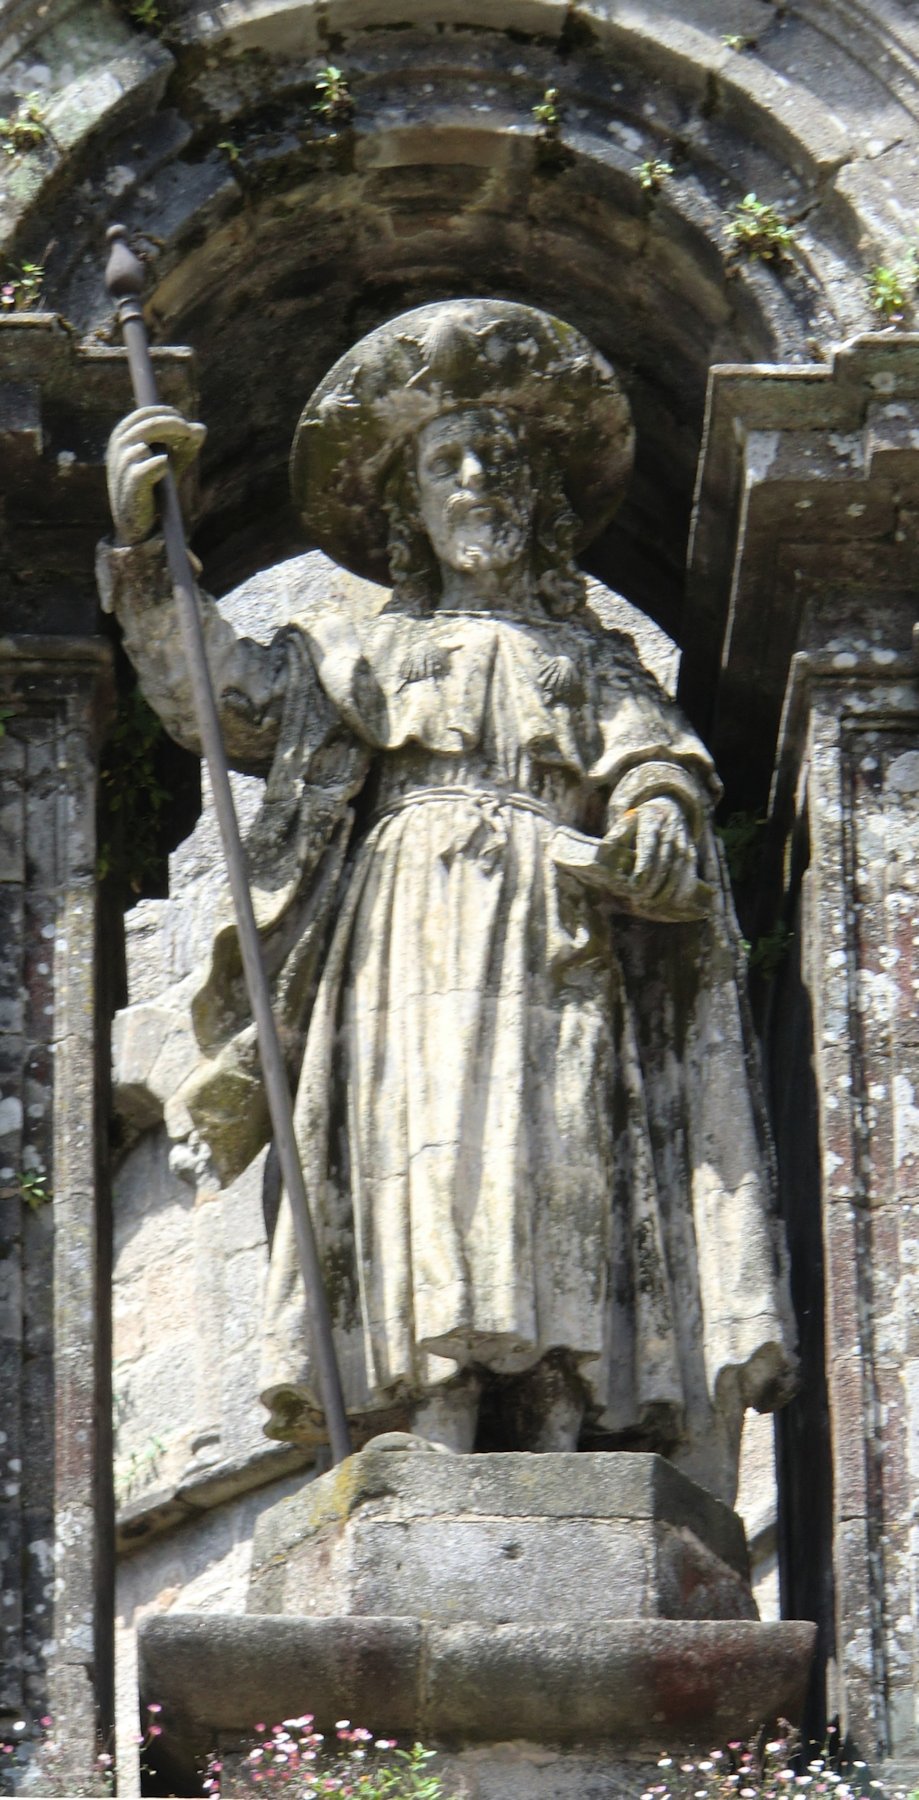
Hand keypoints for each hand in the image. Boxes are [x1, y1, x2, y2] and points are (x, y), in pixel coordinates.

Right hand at [106, 404, 205, 544]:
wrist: (139, 524)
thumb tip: (201, 428)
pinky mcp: (131, 486)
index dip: (168, 414)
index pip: (145, 413)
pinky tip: (164, 467)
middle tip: (191, 432)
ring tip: (182, 451)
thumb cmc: (154, 487)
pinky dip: (158, 465)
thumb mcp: (172, 462)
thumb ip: (185, 445)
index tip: (187, 424)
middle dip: (173, 424)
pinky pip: (147, 468)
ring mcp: (122, 465)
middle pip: (147, 423)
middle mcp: (119, 446)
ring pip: (144, 440)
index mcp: (124, 435)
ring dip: (168, 441)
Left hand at [603, 796, 698, 907]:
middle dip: (653, 880)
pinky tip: (677, 900)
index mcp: (651, 819)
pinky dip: (685, 885)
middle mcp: (669, 827)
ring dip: (668, 886)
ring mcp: (682, 838)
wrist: (667, 806)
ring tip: (654, 903)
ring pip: (679, 865)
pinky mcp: (690, 849)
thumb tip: (604, 852)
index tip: (635, 883)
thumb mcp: (625, 822)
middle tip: (641, 898)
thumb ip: (616, 836)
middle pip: (664, 857)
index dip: (643, 863)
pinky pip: (690, 868)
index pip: (648, 842)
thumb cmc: (639, 821)